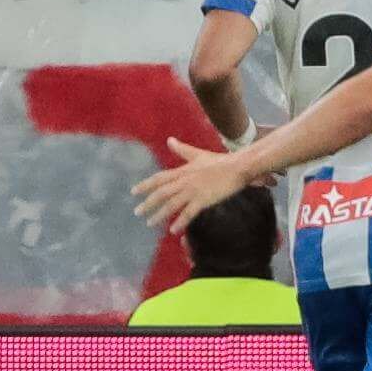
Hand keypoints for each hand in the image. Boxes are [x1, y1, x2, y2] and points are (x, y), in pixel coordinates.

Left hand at [132, 137, 259, 233]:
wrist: (238, 167)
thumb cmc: (220, 161)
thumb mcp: (198, 154)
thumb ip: (182, 149)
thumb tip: (169, 140)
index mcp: (183, 170)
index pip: (159, 178)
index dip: (145, 185)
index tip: (133, 192)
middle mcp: (184, 181)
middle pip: (161, 193)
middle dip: (148, 203)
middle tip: (137, 212)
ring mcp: (193, 190)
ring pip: (171, 204)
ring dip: (159, 214)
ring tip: (150, 223)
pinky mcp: (203, 199)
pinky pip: (188, 213)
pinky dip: (180, 221)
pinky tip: (173, 230)